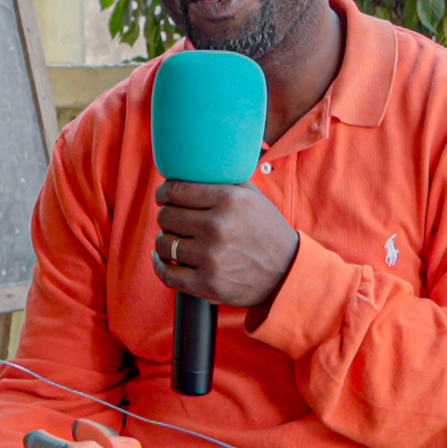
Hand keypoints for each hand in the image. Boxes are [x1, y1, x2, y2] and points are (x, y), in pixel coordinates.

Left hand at [152, 179, 299, 308]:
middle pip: (166, 217)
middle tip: (175, 219)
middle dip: (167, 216)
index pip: (175, 191)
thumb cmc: (266, 230)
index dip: (164, 193)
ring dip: (165, 241)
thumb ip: (225, 177)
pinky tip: (163, 259)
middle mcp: (218, 227)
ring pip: (164, 244)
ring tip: (175, 239)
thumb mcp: (253, 196)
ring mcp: (212, 258)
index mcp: (229, 200)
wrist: (286, 272)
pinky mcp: (208, 284)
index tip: (164, 197)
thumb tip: (194, 164)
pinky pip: (167, 274)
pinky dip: (160, 266)